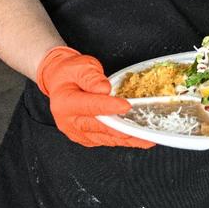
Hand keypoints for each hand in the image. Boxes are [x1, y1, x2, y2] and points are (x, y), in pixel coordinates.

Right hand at [36, 46, 152, 148]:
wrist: (61, 82)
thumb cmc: (71, 73)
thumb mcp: (81, 67)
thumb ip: (91, 77)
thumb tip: (104, 89)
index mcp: (65, 103)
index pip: (90, 106)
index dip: (109, 107)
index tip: (126, 106)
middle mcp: (69, 122)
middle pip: (100, 128)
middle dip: (124, 130)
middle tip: (144, 131)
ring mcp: (76, 133)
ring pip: (105, 139)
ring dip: (127, 139)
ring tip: (147, 139)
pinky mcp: (85, 138)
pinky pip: (105, 141)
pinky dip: (121, 140)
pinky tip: (136, 139)